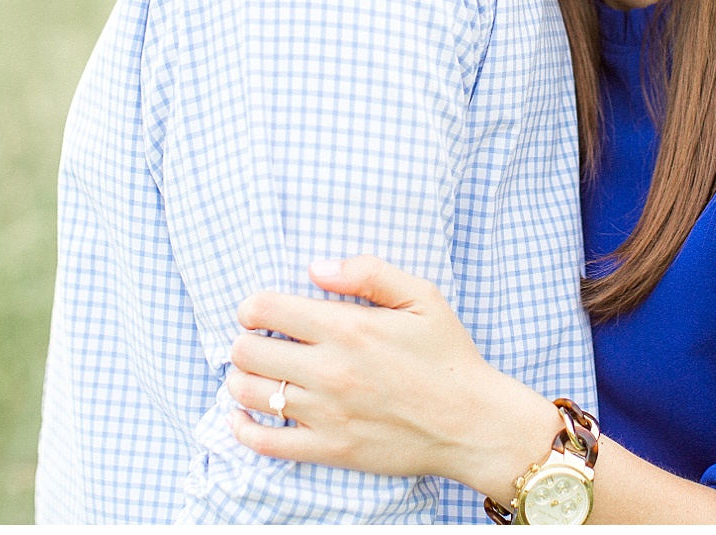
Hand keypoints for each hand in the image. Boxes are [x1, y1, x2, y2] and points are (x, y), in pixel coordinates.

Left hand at [225, 255, 561, 498]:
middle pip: (246, 351)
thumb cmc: (448, 356)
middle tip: (261, 343)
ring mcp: (326, 413)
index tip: (260, 312)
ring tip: (258, 374)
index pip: (264, 309)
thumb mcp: (423, 297)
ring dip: (242, 379)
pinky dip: (242, 428)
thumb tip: (316, 268)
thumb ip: (369, 272)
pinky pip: (264, 442)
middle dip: (246, 341)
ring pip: (248, 393)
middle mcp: (330, 370)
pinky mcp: (329, 449)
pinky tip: (244, 415)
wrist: (473, 424)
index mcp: (348, 328)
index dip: (252, 306)